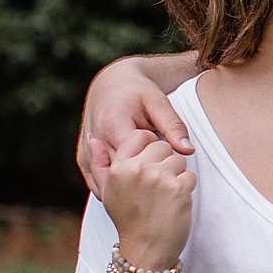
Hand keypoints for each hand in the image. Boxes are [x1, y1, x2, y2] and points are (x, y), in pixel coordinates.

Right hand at [78, 58, 194, 195]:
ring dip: (127, 188)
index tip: (166, 161)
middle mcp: (96, 140)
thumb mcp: (158, 103)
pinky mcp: (83, 158)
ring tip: (145, 181)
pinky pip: (98, 183)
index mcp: (113, 125)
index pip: (138, 160)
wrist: (112, 83)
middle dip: (142, 180)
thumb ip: (173, 126)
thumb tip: (188, 151)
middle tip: (158, 175)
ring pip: (108, 183)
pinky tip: (131, 187)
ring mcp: (87, 151)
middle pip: (121, 176)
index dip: (156, 165)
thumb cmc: (138, 91)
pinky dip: (115, 188)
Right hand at [88, 133, 194, 267]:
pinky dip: (187, 189)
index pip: (139, 136)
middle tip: (158, 183)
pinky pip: (190, 176)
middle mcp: (138, 169)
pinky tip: (175, 202)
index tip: (151, 159)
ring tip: (166, 194)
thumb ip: (100, 164)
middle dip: (164, 161)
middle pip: (162, 146)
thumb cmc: (129, 221)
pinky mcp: (179, 189)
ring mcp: (160, 178)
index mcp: (119, 167)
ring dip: (177, 175)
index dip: (149, 144)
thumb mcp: (108, 192)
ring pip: (179, 160)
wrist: (146, 251)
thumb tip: (94, 140)